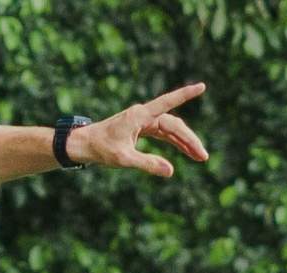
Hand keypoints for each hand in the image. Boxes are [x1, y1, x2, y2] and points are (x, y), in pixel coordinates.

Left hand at [72, 82, 210, 176]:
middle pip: (174, 124)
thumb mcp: (123, 159)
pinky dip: (175, 143)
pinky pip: (163, 134)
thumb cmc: (100, 149)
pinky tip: (186, 152)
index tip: (201, 87)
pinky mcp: (141, 128)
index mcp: (139, 115)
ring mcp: (143, 121)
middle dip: (189, 140)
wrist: (83, 144)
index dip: (185, 94)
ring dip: (185, 143)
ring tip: (200, 157)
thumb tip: (171, 171)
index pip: (167, 102)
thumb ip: (147, 164)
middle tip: (203, 156)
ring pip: (170, 130)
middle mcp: (143, 115)